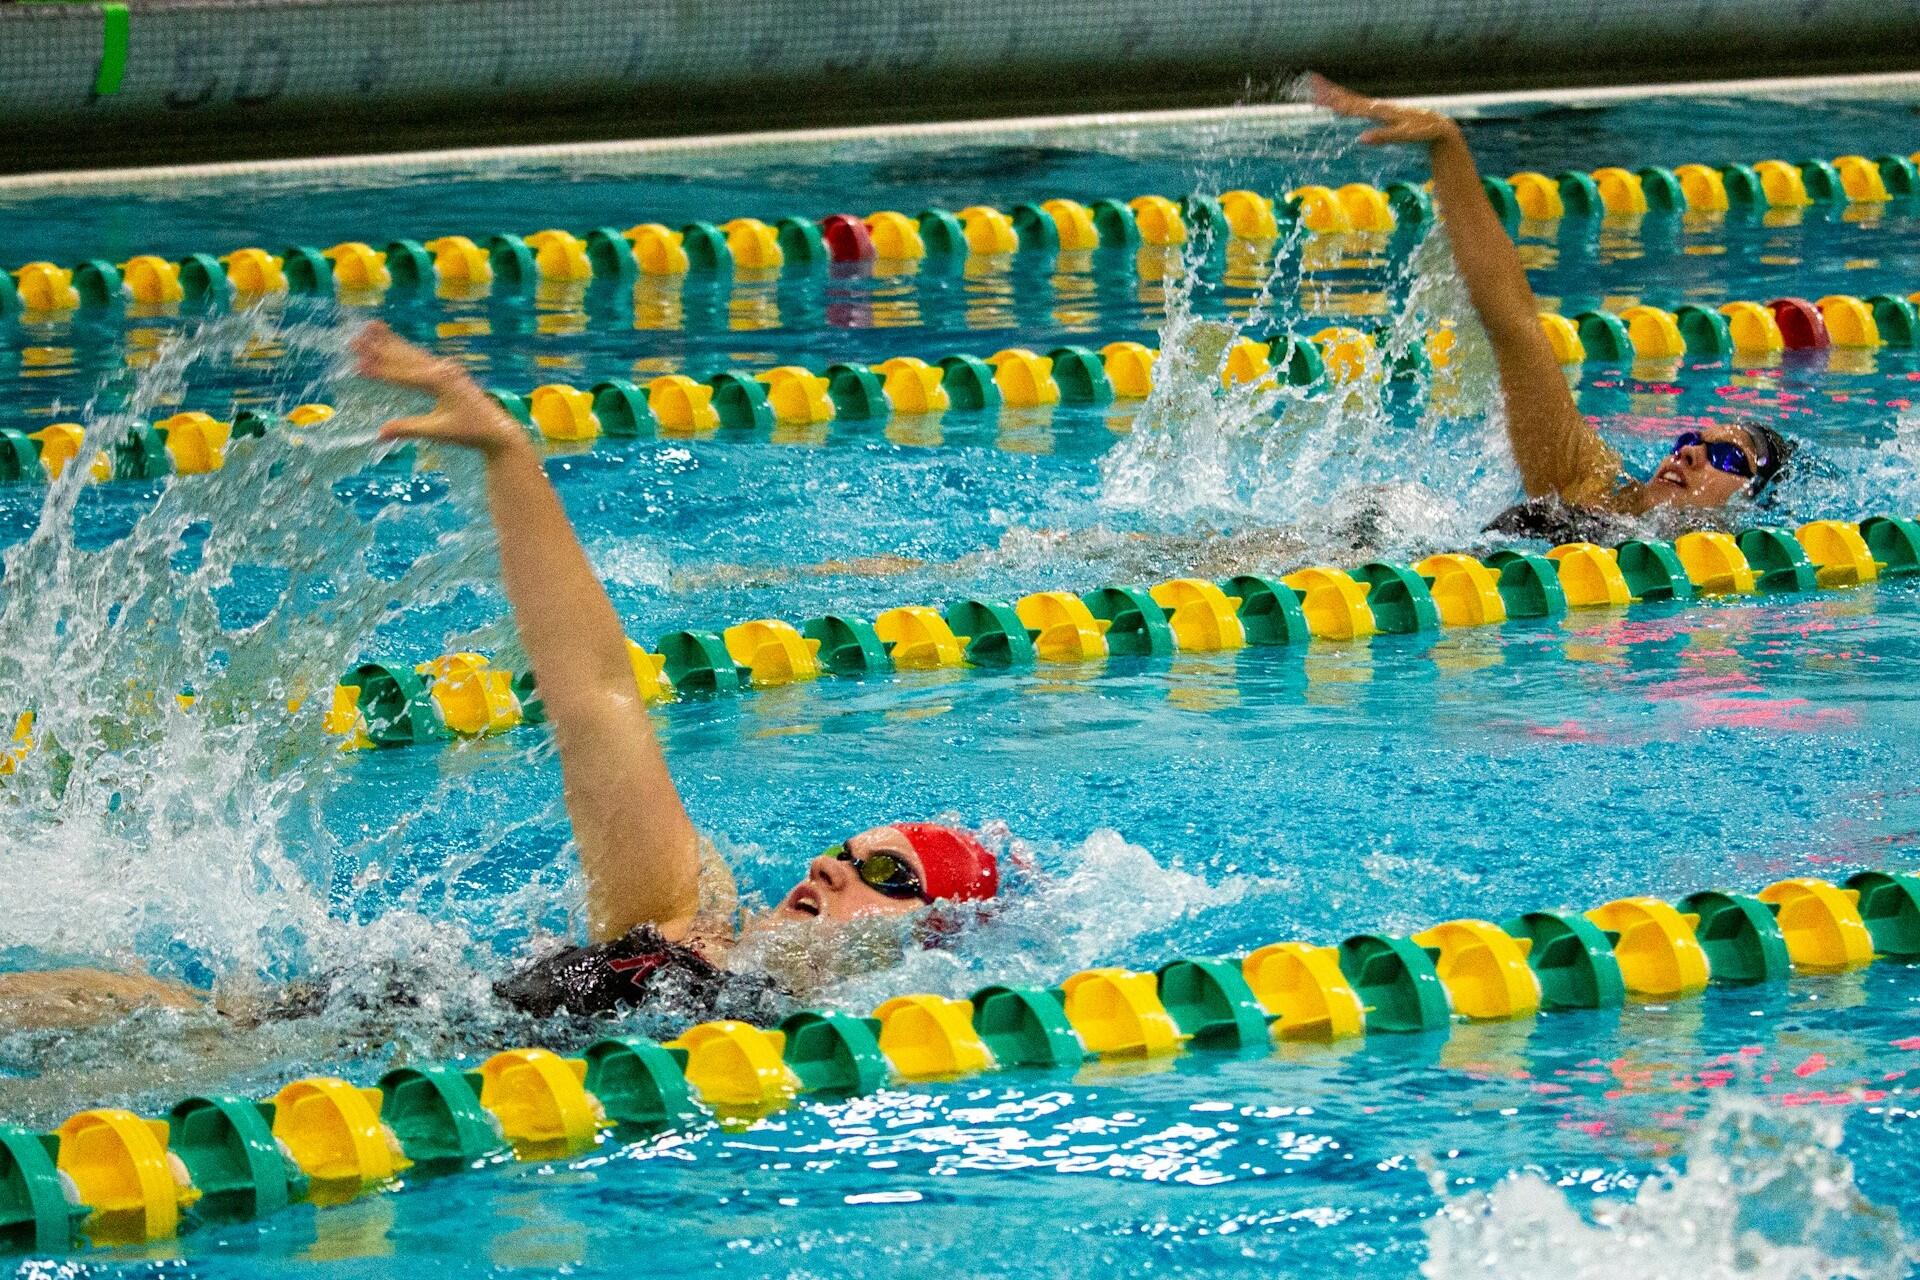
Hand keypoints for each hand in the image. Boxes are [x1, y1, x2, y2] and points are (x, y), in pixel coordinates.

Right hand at [351, 320, 524, 457]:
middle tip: (353, 340)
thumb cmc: (469, 431)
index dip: (379, 371)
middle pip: (404, 356)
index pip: (402, 375)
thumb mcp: (438, 431)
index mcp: (439, 382)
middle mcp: (441, 370)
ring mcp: (445, 368)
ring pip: (412, 352)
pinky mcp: (447, 372)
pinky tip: (394, 342)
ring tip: (369, 327)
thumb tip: (380, 433)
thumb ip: (409, 429)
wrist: (497, 429)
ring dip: (390, 341)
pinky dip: (405, 349)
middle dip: (378, 348)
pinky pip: (421, 357)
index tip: (357, 366)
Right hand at [1305, 73, 1459, 146]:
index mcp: (1379, 111)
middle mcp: (1376, 106)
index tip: (1318, 95)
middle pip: (1348, 97)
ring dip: (1334, 93)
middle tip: (1311, 81)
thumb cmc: (1420, 131)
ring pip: (1351, 99)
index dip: (1334, 100)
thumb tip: (1360, 138)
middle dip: (1329, 91)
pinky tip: (1338, 102)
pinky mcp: (1379, 112)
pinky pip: (1358, 104)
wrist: (1435, 124)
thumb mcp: (1403, 136)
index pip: (1351, 105)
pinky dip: (1346, 101)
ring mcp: (1377, 108)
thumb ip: (1383, 137)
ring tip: (1317, 87)